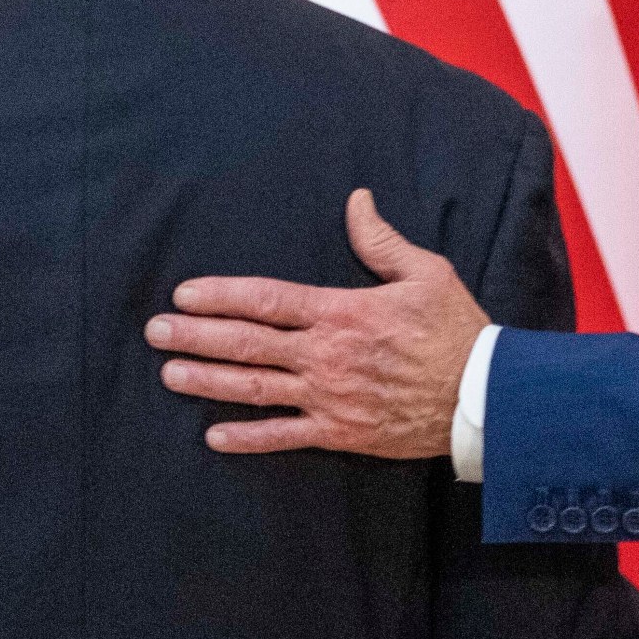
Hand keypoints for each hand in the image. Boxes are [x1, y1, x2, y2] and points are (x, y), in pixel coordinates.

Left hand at [147, 189, 489, 457]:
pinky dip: (247, 438)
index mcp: (342, 311)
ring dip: (208, 381)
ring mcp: (329, 397)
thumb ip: (381, 240)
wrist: (483, 396)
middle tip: (155, 333)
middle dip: (196, 336)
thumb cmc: (458, 331)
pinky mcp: (341, 432)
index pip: (267, 300)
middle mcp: (326, 355)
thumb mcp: (426, 273)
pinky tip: (213, 435)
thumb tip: (356, 200)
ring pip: (255, 388)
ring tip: (169, 374)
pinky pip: (284, 437)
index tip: (184, 295)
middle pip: (247, 344)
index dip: (221, 296)